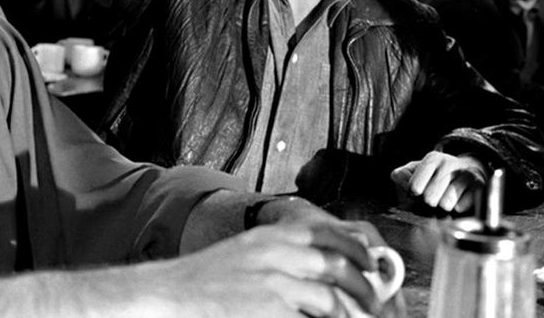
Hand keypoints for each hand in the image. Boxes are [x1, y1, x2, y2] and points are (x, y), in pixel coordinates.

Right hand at [159, 221, 384, 316]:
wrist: (167, 294)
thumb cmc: (206, 281)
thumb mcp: (246, 254)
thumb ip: (282, 256)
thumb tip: (324, 268)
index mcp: (271, 236)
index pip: (327, 232)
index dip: (357, 248)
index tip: (371, 263)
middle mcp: (275, 254)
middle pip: (338, 266)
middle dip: (365, 288)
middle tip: (376, 304)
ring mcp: (273, 283)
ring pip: (332, 299)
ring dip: (352, 315)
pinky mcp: (270, 310)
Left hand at [390, 152, 486, 212]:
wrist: (469, 172)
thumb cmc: (435, 176)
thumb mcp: (414, 171)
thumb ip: (401, 176)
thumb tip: (408, 188)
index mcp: (432, 159)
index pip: (414, 187)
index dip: (413, 194)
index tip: (417, 191)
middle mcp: (450, 163)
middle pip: (429, 199)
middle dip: (428, 202)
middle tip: (433, 196)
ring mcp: (466, 174)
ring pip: (445, 205)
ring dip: (443, 206)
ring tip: (446, 198)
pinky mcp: (479, 187)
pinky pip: (460, 208)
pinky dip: (457, 209)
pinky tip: (459, 200)